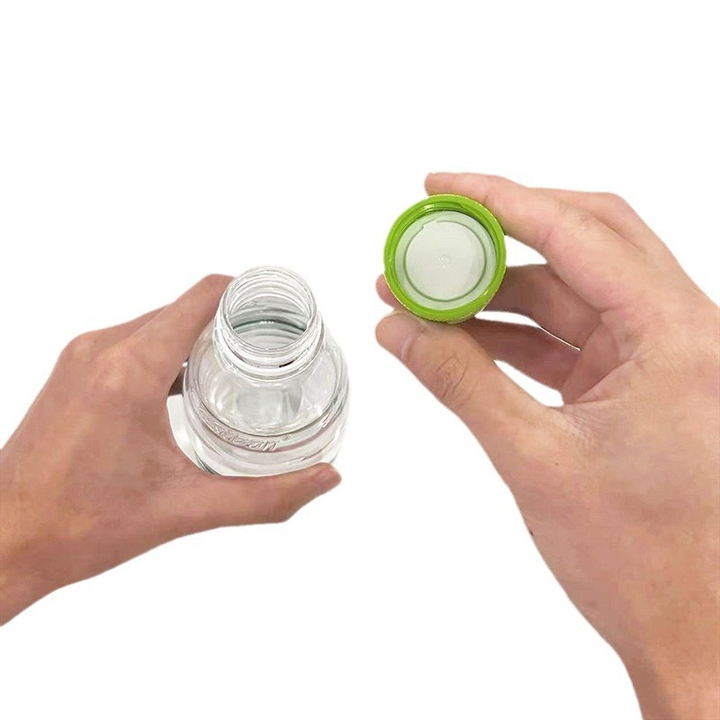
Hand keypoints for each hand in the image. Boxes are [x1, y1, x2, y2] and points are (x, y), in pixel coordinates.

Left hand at [0, 275, 339, 624]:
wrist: (4, 539)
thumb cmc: (80, 526)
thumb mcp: (184, 510)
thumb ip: (264, 496)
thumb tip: (324, 479)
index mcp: (130, 370)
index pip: (203, 298)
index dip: (250, 294)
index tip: (286, 309)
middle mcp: (103, 349)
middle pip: (186, 308)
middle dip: (235, 321)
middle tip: (277, 349)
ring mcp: (83, 357)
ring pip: (159, 323)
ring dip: (202, 336)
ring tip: (244, 367)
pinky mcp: (75, 371)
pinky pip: (134, 340)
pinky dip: (171, 350)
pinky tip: (193, 386)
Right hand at [377, 174, 718, 719]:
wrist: (691, 631)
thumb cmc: (643, 561)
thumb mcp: (534, 459)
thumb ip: (461, 382)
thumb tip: (399, 328)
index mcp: (676, 338)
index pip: (580, 233)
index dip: (502, 201)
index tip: (441, 188)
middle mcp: (679, 334)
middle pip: (582, 243)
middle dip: (500, 237)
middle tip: (433, 234)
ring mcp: (656, 360)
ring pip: (567, 293)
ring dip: (495, 293)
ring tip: (423, 295)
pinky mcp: (633, 386)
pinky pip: (564, 338)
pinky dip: (509, 335)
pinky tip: (454, 338)